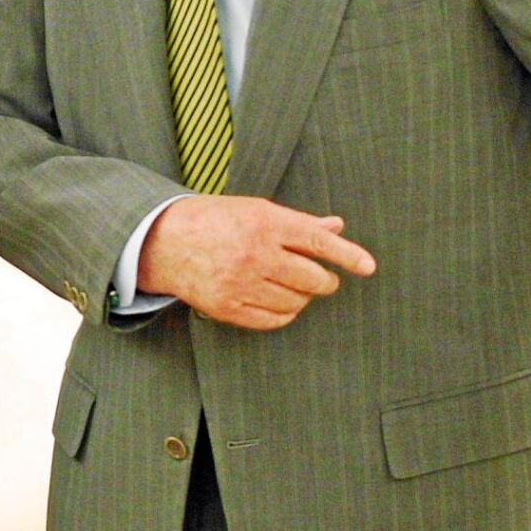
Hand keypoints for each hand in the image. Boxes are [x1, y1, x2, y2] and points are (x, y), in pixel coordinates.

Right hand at [136, 195, 375, 330]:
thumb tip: (337, 226)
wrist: (162, 241)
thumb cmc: (215, 220)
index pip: (317, 241)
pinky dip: (286, 313)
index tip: (368, 267)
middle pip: (312, 278)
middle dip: (324, 280)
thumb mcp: (256, 210)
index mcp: (264, 222)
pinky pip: (274, 320)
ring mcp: (240, 283)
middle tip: (322, 278)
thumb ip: (298, 223)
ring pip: (296, 302)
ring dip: (303, 297)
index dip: (347, 254)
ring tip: (292, 286)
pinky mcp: (228, 308)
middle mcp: (254, 253)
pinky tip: (280, 302)